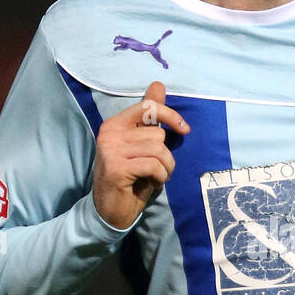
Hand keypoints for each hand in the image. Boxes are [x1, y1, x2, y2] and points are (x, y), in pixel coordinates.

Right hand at [93, 80, 188, 229]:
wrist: (110, 210)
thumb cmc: (130, 177)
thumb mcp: (141, 145)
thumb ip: (149, 117)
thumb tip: (158, 84)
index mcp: (114, 124)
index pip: (148, 107)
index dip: (170, 116)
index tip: (185, 130)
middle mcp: (109, 133)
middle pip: (157, 134)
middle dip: (166, 154)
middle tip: (159, 169)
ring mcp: (110, 150)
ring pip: (158, 149)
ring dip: (165, 167)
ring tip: (156, 176)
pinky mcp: (116, 168)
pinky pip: (153, 165)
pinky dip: (160, 177)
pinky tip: (152, 183)